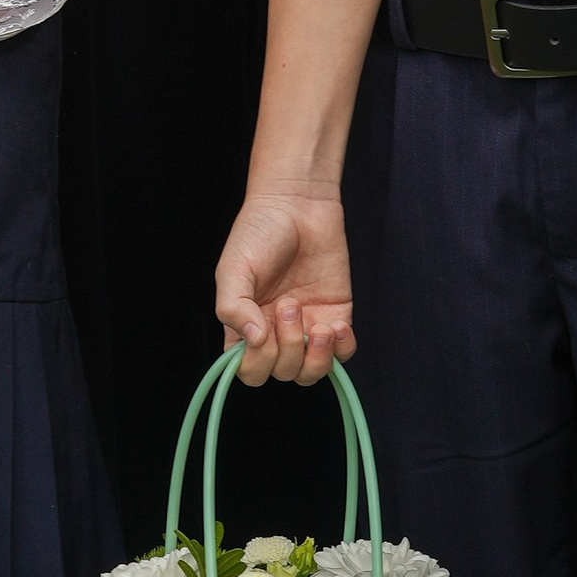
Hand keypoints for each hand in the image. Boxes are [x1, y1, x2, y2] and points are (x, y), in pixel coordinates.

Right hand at [214, 182, 355, 384]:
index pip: (249, 370)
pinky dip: (341, 349)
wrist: (299, 204)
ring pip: (312, 373)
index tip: (261, 330)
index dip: (257, 362)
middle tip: (288, 304)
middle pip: (282, 373)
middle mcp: (276, 332)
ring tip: (318, 325)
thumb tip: (254, 341)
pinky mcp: (335, 317)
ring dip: (315, 357)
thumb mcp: (233, 268)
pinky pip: (342, 355)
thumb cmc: (259, 232)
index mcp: (246, 325)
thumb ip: (234, 308)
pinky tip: (336, 325)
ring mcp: (307, 327)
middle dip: (288, 348)